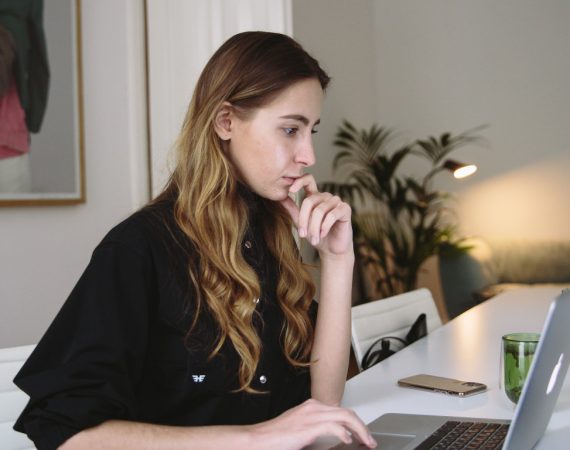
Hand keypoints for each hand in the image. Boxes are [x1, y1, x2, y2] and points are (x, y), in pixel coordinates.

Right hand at [249, 398, 376, 449]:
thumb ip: (315, 430)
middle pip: (346, 412)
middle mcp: (313, 407)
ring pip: (345, 417)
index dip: (356, 423)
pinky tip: (348, 440)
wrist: (258, 440)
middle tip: (370, 440)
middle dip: (362, 426)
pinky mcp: (308, 427)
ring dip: (359, 430)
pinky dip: (344, 433)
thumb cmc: (275, 438)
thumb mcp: (300, 430)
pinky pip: (334, 426)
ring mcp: (311, 415)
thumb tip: (335, 438)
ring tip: (366, 442)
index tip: (362, 435)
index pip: (341, 411)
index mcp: (311, 407)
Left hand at [279, 174, 352, 257]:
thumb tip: (280, 198)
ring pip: (320, 210)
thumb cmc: (316, 235)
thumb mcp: (301, 222)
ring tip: (313, 239)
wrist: (331, 249)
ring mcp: (337, 201)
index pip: (308, 180)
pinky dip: (325, 226)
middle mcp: (326, 196)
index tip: (290, 190)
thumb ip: (292, 209)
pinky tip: (322, 234)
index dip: (299, 181)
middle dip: (304, 220)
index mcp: (315, 196)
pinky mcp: (345, 209)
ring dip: (314, 228)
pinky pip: (332, 215)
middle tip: (302, 235)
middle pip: (310, 201)